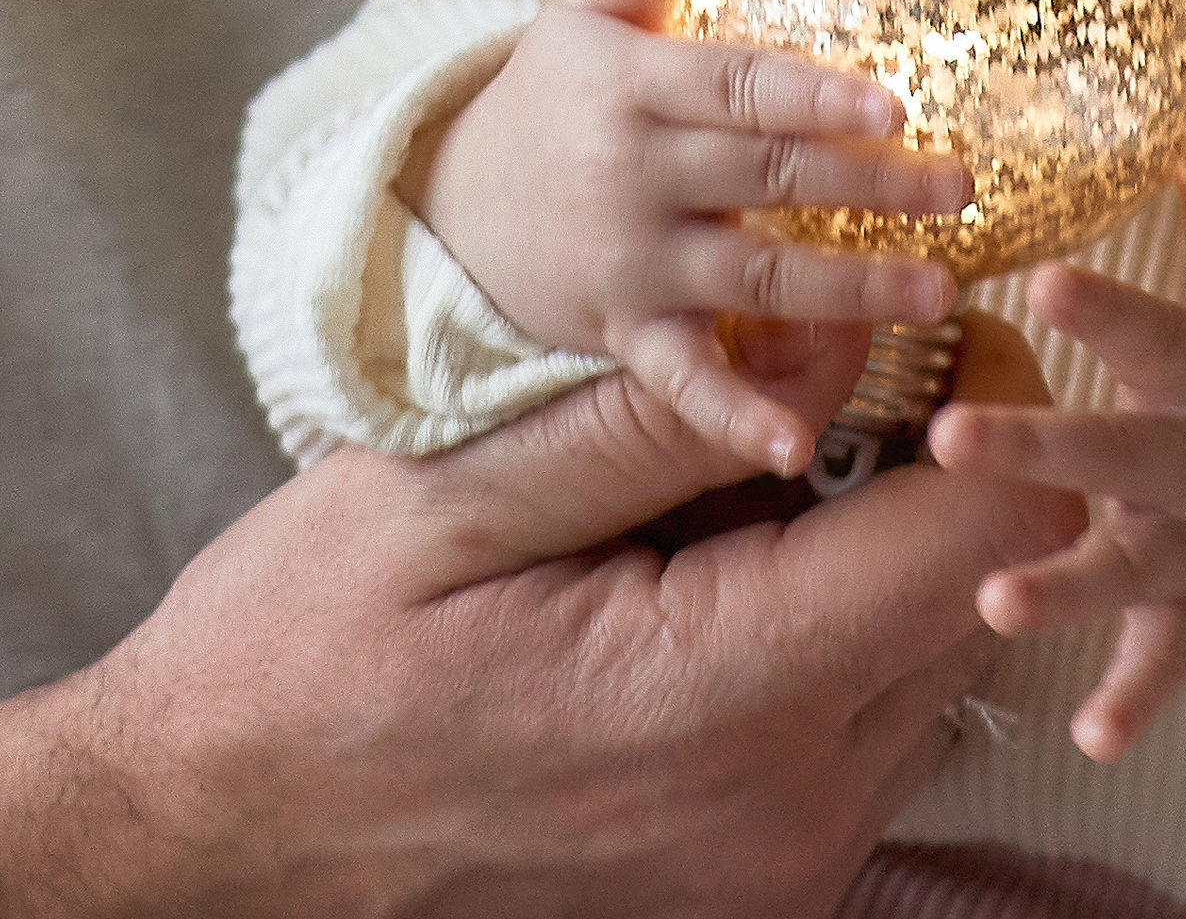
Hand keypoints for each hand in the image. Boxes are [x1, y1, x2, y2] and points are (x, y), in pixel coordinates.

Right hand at [0, 313, 1081, 918]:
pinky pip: (866, 733)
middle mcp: (778, 813)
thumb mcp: (454, 504)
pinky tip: (738, 571)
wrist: (199, 842)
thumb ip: (663, 425)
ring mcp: (767, 869)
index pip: (966, 541)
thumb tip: (833, 336)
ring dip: (891, 554)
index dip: (985, 414)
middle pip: (973, 604)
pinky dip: (840, 633)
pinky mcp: (745, 885)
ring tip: (778, 468)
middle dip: (945, 471)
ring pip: (932, 667)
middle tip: (865, 368)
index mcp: (715, 699)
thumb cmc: (300, 657)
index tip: (953, 323)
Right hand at [412, 0, 972, 475]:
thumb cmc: (552, 100)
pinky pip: (683, 383)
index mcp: (634, 86)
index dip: (817, 98)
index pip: (740, 87)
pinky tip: (800, 447)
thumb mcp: (583, 16)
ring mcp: (631, 264)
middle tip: (964, 192)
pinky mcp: (623, 334)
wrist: (448, 211)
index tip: (899, 105)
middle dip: (868, 189)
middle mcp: (635, 177)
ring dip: (848, 292)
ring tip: (940, 294)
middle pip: (767, 181)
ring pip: (753, 280)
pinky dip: (736, 417)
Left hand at [928, 113, 1185, 761]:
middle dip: (1035, 449)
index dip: (1101, 306)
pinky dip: (1135, 701)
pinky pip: (1168, 666)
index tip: (1041, 275)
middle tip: (949, 437)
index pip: (1151, 332)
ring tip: (993, 603)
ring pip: (1124, 569)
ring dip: (1062, 587)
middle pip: (1113, 452)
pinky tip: (1089, 738)